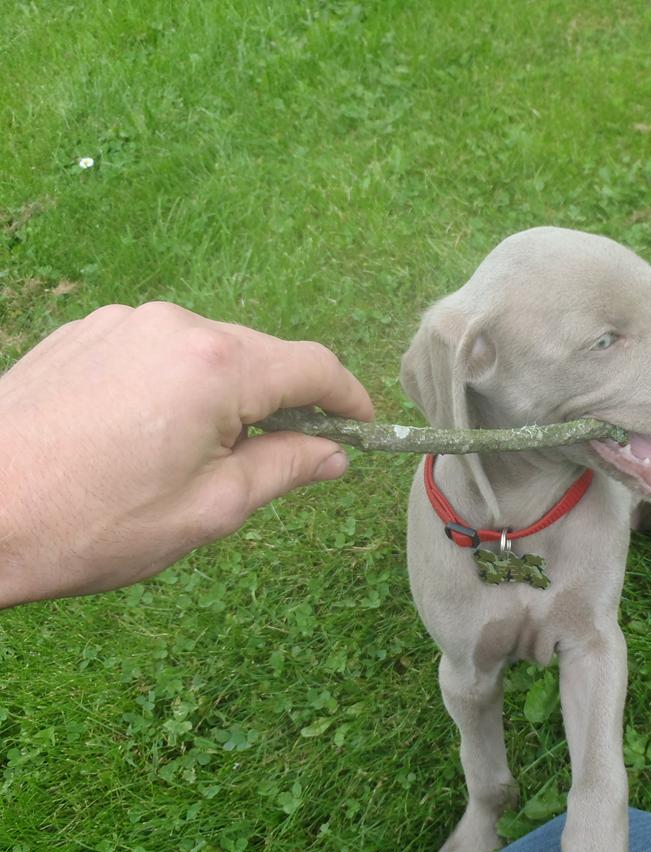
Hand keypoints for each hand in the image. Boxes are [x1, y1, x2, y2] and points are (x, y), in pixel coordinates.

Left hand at [0, 302, 373, 606]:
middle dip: (286, 402)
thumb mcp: (208, 511)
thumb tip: (333, 454)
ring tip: (201, 457)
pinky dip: (177, 384)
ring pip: (208, 352)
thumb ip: (284, 470)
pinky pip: (158, 350)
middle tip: (285, 460)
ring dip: (227, 395)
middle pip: (261, 355)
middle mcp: (173, 325)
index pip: (313, 367)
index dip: (348, 398)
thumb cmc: (89, 524)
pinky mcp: (84, 332)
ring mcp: (123, 323)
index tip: (361, 427)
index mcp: (215, 366)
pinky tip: (149, 435)